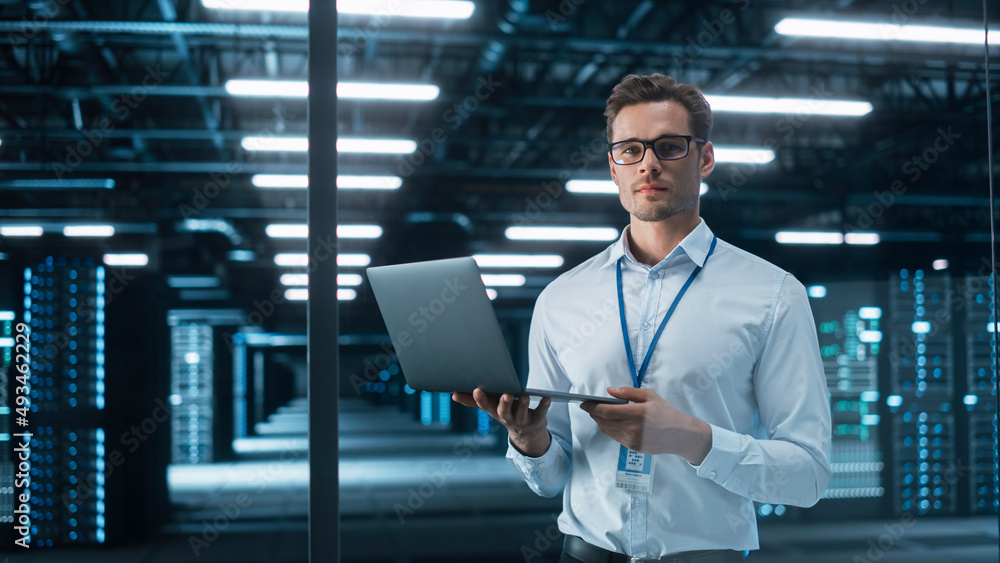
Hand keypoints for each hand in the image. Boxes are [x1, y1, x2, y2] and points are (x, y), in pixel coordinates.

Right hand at [452, 389, 550, 456]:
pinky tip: (546, 398)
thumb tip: (453, 394)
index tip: (477, 389)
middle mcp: (508, 419)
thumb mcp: (491, 408)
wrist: (527, 436)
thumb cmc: (507, 414)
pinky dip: (544, 406)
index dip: (481, 399)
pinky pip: (541, 413)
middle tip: (505, 394)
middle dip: (504, 404)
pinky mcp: (538, 420)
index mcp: (496, 413)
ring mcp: (523, 421)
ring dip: (523, 405)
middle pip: (504, 412)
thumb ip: (474, 401)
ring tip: (524, 395)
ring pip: (522, 414)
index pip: (486, 407)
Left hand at [580, 387, 711, 464]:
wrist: (680, 435)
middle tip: (588, 407)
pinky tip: (610, 422)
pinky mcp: (633, 447)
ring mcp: (632, 440)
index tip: (583, 403)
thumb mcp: (650, 396)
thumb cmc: (666, 412)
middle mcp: (633, 428)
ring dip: (599, 422)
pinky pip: (615, 437)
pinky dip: (609, 429)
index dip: (592, 407)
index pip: (607, 411)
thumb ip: (628, 392)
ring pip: (607, 430)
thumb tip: (610, 391)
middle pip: (603, 421)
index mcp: (637, 413)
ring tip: (597, 414)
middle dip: (593, 414)